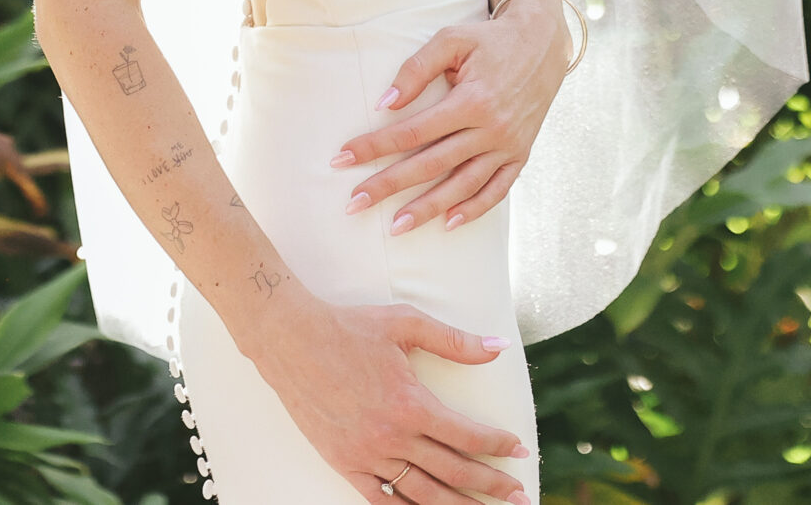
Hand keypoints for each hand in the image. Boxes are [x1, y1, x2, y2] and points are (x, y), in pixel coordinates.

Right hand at [238, 288, 532, 504]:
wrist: (289, 339)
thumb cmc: (349, 326)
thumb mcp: (405, 322)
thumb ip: (455, 340)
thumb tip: (499, 348)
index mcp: (410, 403)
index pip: (468, 436)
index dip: (498, 446)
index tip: (520, 451)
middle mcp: (391, 435)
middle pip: (453, 471)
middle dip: (491, 486)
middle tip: (519, 496)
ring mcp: (366, 454)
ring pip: (423, 494)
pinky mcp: (343, 463)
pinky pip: (381, 500)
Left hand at [331, 2, 569, 233]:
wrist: (543, 43)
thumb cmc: (489, 40)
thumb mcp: (452, 39)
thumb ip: (417, 68)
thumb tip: (386, 103)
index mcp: (471, 100)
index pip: (412, 131)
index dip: (375, 146)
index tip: (342, 158)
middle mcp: (491, 128)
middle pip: (432, 164)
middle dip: (389, 185)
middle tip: (354, 204)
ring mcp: (508, 145)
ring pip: (463, 185)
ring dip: (428, 208)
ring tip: (396, 226)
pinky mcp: (520, 154)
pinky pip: (498, 189)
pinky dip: (474, 209)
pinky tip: (448, 223)